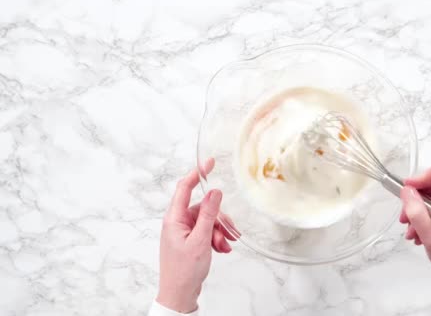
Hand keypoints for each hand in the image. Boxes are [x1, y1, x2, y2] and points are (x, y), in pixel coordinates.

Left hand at [156, 158, 237, 312]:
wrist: (179, 295)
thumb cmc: (184, 271)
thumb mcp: (200, 240)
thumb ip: (208, 215)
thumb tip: (214, 192)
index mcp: (174, 219)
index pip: (185, 188)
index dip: (197, 173)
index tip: (210, 162)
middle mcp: (177, 222)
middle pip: (203, 207)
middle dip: (218, 219)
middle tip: (228, 232)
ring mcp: (183, 231)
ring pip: (208, 220)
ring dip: (219, 231)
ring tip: (225, 245)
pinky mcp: (190, 240)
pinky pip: (207, 231)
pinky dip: (216, 238)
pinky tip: (222, 249)